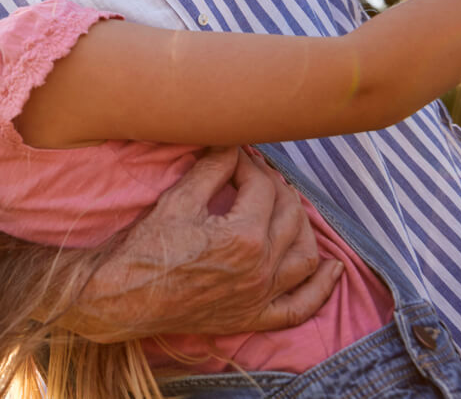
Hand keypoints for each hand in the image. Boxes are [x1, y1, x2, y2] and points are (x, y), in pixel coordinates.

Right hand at [57, 148, 342, 340]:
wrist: (127, 298)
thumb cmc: (147, 249)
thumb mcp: (177, 200)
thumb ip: (211, 168)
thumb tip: (231, 143)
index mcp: (244, 236)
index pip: (262, 187)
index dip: (248, 164)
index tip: (233, 156)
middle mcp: (262, 267)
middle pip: (289, 214)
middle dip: (275, 186)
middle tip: (256, 173)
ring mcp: (262, 296)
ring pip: (305, 255)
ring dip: (303, 224)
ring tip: (288, 205)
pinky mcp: (255, 317)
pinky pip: (302, 306)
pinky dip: (322, 287)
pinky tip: (333, 268)